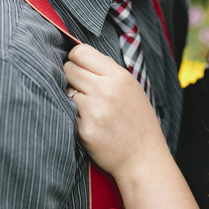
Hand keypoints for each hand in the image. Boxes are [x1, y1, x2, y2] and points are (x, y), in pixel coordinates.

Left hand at [63, 44, 168, 180]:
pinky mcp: (83, 129)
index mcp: (118, 77)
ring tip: (88, 106)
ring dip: (71, 96)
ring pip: (66, 90)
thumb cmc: (137, 120)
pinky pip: (67, 111)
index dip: (75, 56)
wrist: (143, 157)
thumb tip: (77, 56)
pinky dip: (73, 115)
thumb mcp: (130, 87)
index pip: (81, 52)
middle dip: (70, 75)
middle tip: (81, 87)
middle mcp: (105, 90)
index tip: (77, 64)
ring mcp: (93, 110)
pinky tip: (89, 121)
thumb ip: (106, 71)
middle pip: (68, 68)